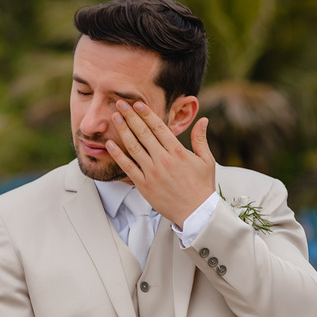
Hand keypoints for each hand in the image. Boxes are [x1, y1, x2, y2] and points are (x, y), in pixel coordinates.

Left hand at [105, 100, 214, 226]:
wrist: (196, 213)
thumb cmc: (202, 187)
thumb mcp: (206, 161)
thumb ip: (201, 139)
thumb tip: (202, 120)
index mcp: (177, 152)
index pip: (158, 127)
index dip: (146, 114)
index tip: (137, 103)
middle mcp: (162, 159)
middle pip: (142, 133)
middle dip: (130, 116)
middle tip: (120, 103)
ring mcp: (151, 172)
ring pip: (133, 147)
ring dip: (122, 130)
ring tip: (114, 117)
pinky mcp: (143, 185)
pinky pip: (128, 167)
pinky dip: (118, 155)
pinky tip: (109, 144)